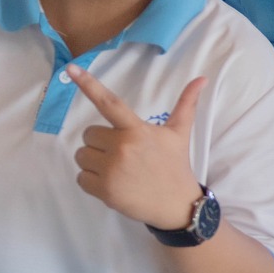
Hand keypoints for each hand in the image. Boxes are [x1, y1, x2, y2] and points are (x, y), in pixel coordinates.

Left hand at [66, 65, 205, 229]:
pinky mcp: (104, 190)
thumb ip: (186, 104)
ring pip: (82, 156)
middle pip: (89, 135)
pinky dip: (91, 181)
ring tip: (117, 169)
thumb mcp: (179, 133)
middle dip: (101, 143)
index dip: (89, 85)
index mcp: (137, 130)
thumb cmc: (174, 165)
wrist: (176, 204)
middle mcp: (122, 147)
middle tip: (122, 154)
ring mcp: (112, 170)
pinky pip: (81, 178)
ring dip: (94, 162)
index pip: (109, 103)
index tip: (71, 69)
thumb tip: (202, 78)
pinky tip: (112, 183)